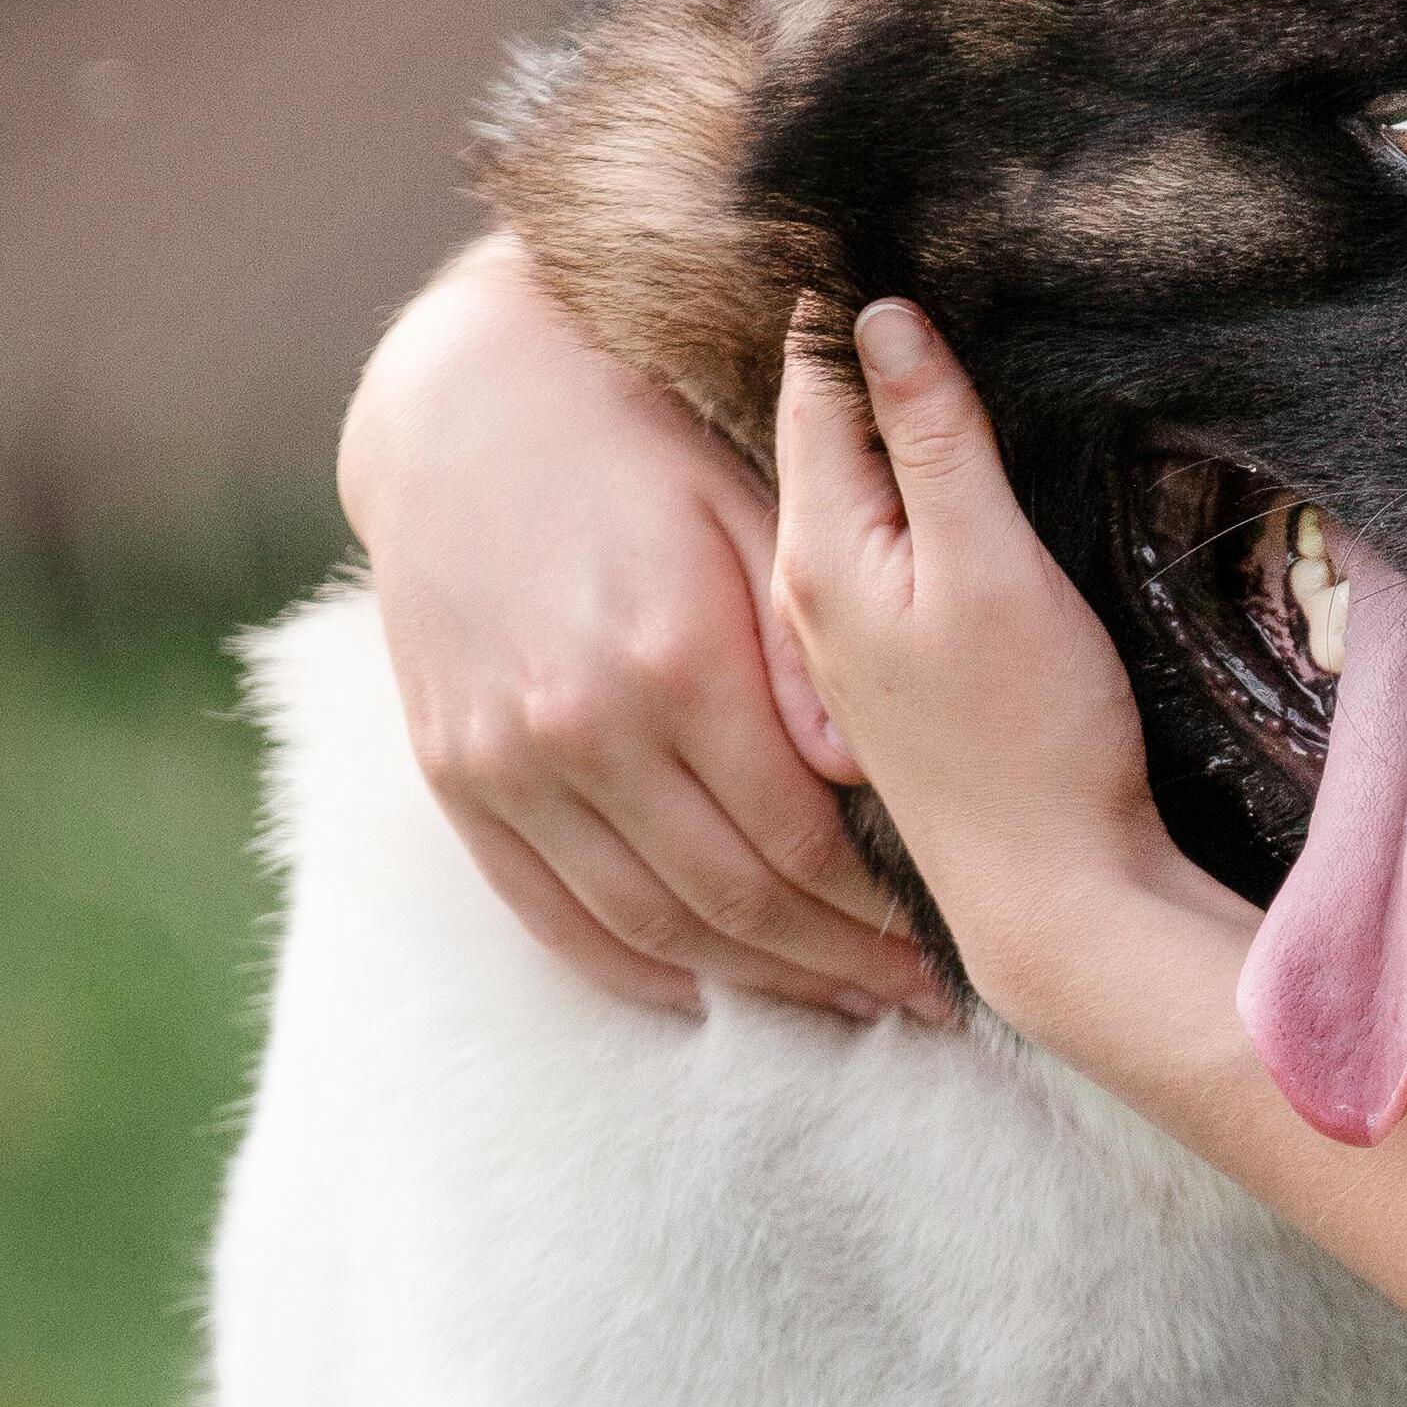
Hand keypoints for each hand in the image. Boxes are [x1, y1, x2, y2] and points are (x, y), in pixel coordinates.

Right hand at [337, 236, 952, 1023]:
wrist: (465, 403)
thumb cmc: (641, 436)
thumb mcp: (745, 505)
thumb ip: (803, 642)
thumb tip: (861, 769)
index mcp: (674, 657)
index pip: (801, 833)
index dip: (881, 902)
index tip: (947, 933)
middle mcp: (582, 728)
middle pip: (734, 898)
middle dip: (838, 961)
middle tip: (918, 996)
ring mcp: (506, 763)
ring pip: (650, 923)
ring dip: (755, 980)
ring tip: (842, 1003)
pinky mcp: (458, 778)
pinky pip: (550, 913)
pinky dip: (633, 966)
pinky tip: (706, 990)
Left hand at [770, 300, 1180, 1024]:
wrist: (1050, 899)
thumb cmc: (1029, 732)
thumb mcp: (991, 563)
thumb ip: (935, 441)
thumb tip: (884, 316)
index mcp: (818, 551)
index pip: (809, 388)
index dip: (834, 303)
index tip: (844, 215)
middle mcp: (803, 592)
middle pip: (810, 437)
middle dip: (836, 352)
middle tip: (857, 252)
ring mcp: (834, 644)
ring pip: (832, 497)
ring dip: (856, 423)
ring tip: (878, 341)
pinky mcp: (880, 681)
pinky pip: (859, 554)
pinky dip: (877, 495)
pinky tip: (909, 479)